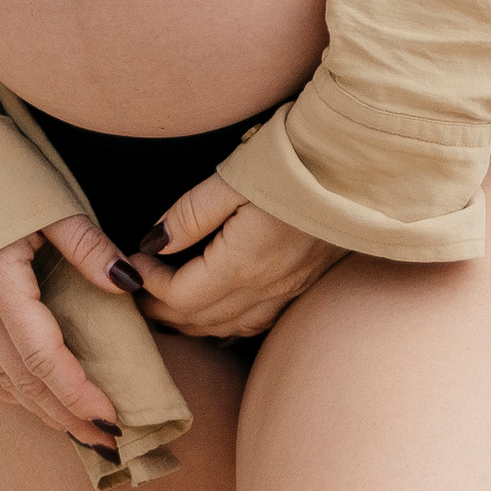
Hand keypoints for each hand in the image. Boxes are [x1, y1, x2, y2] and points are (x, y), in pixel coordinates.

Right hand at [0, 212, 129, 449]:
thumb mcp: (49, 201)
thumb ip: (88, 246)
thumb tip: (129, 284)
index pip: (44, 359)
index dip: (78, 394)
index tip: (111, 420)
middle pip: (22, 379)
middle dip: (65, 414)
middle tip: (107, 440)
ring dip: (38, 407)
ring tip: (75, 428)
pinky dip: (4, 386)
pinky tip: (26, 397)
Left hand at [124, 176, 340, 339]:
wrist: (355, 165)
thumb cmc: (292, 162)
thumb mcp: (232, 178)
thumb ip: (189, 215)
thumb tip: (152, 243)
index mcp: (241, 264)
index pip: (180, 297)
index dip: (150, 284)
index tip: (134, 260)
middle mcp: (264, 289)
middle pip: (199, 321)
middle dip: (162, 309)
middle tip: (138, 288)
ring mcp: (286, 292)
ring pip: (226, 328)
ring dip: (190, 322)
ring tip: (165, 302)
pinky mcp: (302, 286)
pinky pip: (254, 323)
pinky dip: (224, 324)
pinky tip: (215, 313)